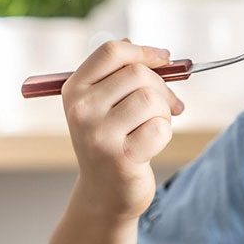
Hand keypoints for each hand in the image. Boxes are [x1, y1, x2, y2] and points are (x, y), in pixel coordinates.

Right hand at [61, 39, 184, 221]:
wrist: (105, 192)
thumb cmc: (112, 141)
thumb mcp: (105, 104)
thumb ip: (120, 76)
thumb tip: (148, 50)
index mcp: (75, 90)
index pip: (111, 52)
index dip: (144, 52)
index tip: (165, 59)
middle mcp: (81, 110)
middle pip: (138, 74)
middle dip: (162, 88)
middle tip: (168, 106)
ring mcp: (99, 134)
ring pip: (152, 99)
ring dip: (163, 113)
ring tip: (153, 127)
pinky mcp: (120, 157)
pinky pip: (160, 128)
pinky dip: (164, 134)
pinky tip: (150, 146)